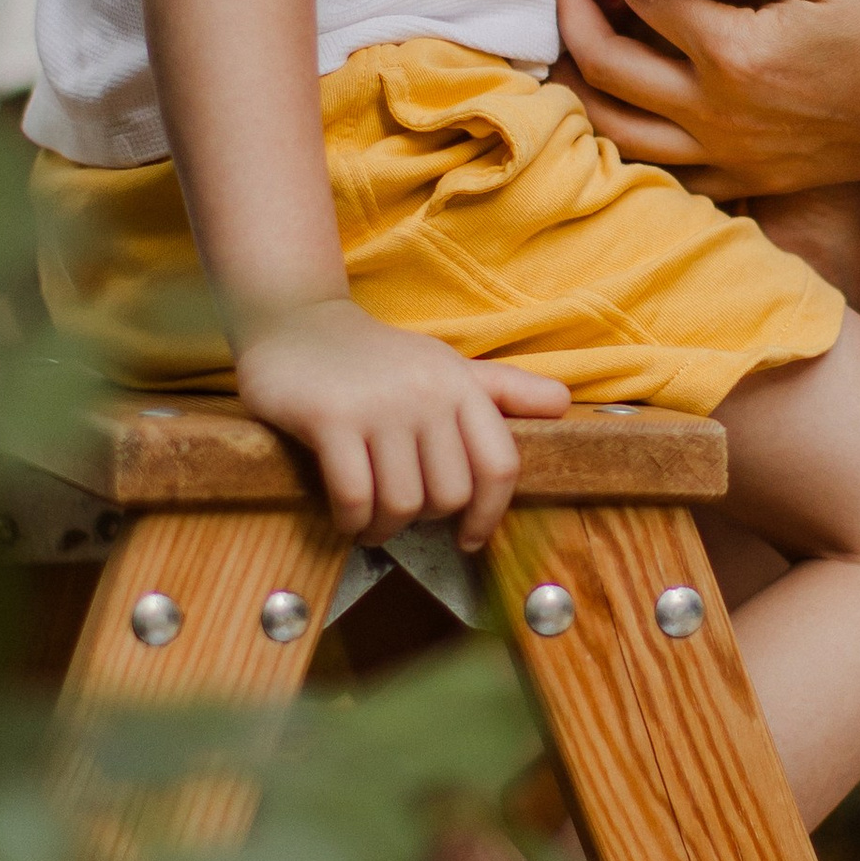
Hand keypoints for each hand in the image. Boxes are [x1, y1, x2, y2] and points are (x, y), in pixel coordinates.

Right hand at [231, 298, 568, 546]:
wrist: (294, 322)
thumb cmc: (377, 357)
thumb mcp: (445, 366)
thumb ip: (503, 389)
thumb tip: (564, 403)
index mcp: (461, 385)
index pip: (499, 465)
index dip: (489, 514)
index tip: (469, 538)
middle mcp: (427, 393)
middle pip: (449, 495)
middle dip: (424, 519)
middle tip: (401, 514)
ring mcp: (379, 406)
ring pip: (402, 503)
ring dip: (384, 527)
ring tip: (371, 521)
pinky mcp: (331, 419)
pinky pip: (355, 497)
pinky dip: (352, 521)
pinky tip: (346, 517)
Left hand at [554, 0, 859, 197]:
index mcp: (733, 53)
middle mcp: (716, 113)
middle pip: (600, 64)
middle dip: (570, 7)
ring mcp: (727, 155)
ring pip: (610, 127)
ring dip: (578, 75)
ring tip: (584, 29)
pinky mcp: (744, 179)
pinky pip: (654, 166)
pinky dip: (619, 128)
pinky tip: (624, 91)